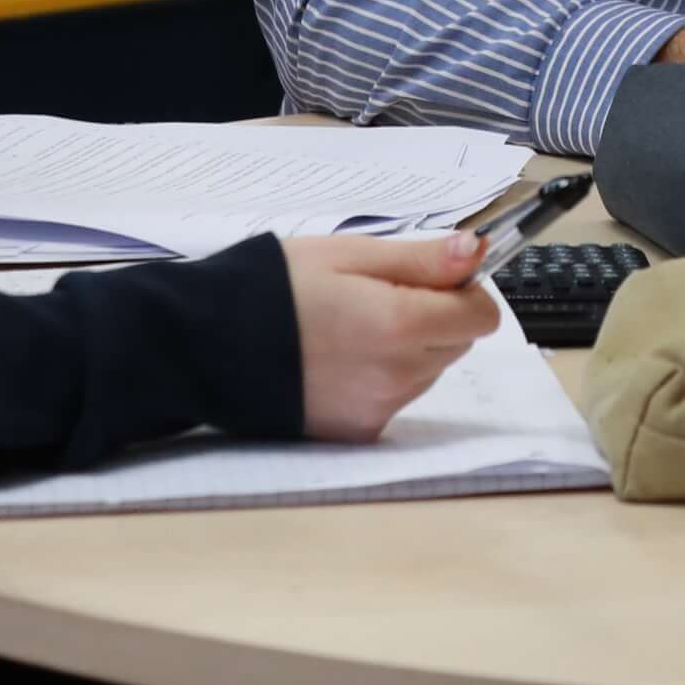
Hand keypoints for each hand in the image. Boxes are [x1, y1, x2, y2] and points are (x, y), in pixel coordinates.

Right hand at [282, 231, 498, 441]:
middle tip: (373, 298)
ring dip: (405, 350)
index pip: (480, 316)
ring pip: (425, 373)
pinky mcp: (356, 432)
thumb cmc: (271, 288)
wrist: (204, 344)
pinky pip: (393, 400)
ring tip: (345, 329)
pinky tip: (335, 361)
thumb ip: (420, 259)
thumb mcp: (348, 255)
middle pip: (455, 345)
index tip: (429, 278)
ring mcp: (377, 409)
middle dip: (432, 318)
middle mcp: (398, 376)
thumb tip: (477, 252)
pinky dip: (378, 380)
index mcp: (402, 324)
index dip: (461, 290)